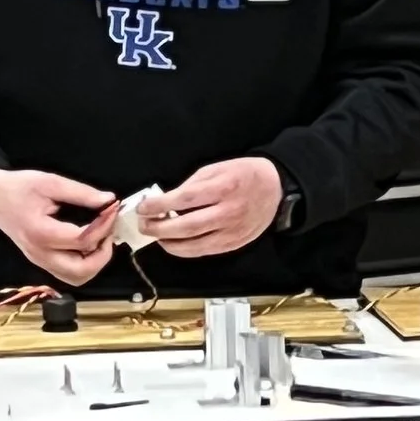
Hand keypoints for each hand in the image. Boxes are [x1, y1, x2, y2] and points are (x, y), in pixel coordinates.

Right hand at [0, 167, 118, 286]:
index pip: (82, 240)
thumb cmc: (18, 187)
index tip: (112, 208)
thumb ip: (80, 193)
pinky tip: (89, 245)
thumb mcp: (49, 182)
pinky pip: (69, 274)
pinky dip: (85, 265)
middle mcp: (40, 254)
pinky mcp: (42, 262)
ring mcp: (40, 261)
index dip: (104, 225)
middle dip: (103, 253)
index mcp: (40, 233)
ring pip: (77, 277)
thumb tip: (109, 200)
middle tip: (108, 230)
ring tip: (100, 239)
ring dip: (95, 263)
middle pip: (81, 270)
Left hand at [143, 157, 285, 258]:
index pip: (184, 200)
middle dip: (159, 228)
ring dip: (169, 243)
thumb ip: (190, 185)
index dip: (159, 205)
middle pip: (187, 226)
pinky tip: (174, 243)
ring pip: (194, 245)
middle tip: (144, 225)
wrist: (275, 188)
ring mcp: (232, 231)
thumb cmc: (243, 174)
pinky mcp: (234, 244)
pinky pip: (205, 251)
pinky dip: (185, 250)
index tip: (143, 207)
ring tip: (156, 236)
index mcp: (223, 188)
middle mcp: (228, 212)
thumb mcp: (215, 169)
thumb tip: (165, 201)